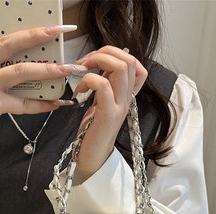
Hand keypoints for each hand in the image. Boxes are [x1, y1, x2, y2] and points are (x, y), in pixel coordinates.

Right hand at [0, 7, 77, 154]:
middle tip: (56, 30)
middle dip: (34, 35)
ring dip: (47, 70)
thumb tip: (17, 60)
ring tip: (67, 68)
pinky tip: (56, 103)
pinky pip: (23, 104)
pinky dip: (42, 104)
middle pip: (7, 43)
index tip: (0, 4)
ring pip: (20, 71)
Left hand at [72, 46, 147, 182]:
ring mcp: (120, 107)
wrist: (93, 158)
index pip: (137, 65)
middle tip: (85, 62)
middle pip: (129, 60)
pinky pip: (102, 85)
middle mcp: (127, 99)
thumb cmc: (93, 131)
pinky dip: (87, 80)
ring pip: (121, 67)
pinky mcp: (108, 115)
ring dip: (97, 61)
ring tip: (82, 71)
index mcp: (126, 95)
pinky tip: (78, 92)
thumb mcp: (101, 102)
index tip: (96, 61)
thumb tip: (100, 62)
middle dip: (104, 52)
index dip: (117, 54)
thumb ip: (105, 83)